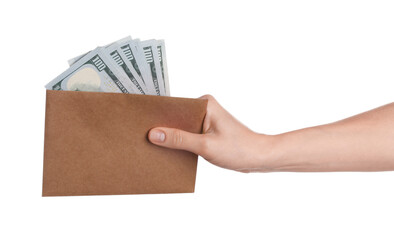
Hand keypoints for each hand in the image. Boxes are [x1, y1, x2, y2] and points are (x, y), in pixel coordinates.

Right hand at [148, 95, 272, 171]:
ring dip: (171, 137)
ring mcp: (205, 119)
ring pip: (181, 127)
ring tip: (154, 146)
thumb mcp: (205, 146)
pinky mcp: (206, 130)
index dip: (159, 116)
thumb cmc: (238, 149)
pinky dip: (180, 142)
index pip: (175, 107)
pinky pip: (187, 134)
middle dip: (163, 128)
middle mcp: (204, 108)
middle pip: (176, 117)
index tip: (142, 124)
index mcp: (205, 103)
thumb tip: (154, 134)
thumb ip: (179, 139)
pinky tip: (169, 151)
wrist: (258, 158)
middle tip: (144, 137)